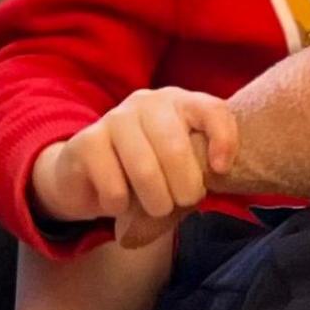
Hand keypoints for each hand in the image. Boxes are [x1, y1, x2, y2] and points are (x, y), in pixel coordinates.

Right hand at [29, 89, 239, 248]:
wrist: (86, 172)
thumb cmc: (147, 170)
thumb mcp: (180, 165)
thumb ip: (202, 165)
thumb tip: (221, 174)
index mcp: (178, 102)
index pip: (211, 110)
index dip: (224, 139)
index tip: (221, 170)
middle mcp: (146, 102)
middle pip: (175, 146)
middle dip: (185, 187)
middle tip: (184, 202)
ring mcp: (114, 118)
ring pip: (144, 169)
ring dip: (156, 202)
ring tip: (156, 208)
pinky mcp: (86, 143)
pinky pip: (114, 187)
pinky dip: (122, 207)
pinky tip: (119, 201)